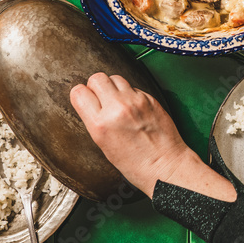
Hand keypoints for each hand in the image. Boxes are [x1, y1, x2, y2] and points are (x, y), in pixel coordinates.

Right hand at [70, 73, 234, 200]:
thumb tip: (90, 101)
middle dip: (96, 87)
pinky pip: (133, 87)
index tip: (85, 99)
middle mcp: (117, 108)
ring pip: (115, 77)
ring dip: (113, 87)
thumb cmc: (134, 163)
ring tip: (117, 102)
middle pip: (97, 78)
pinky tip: (133, 107)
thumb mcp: (103, 144)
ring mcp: (135, 101)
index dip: (81, 95)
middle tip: (101, 99)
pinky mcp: (149, 98)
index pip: (79, 92)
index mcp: (100, 124)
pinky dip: (130, 93)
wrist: (164, 165)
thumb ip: (95, 120)